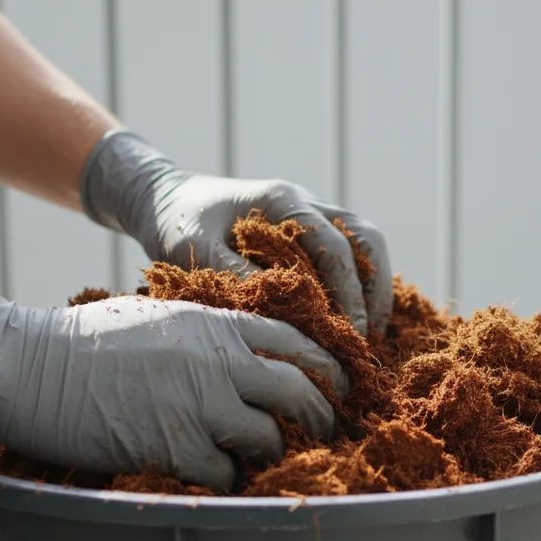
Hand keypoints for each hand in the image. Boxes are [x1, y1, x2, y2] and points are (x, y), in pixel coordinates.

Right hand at [0, 282, 347, 490]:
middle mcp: (217, 362)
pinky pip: (225, 474)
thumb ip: (206, 336)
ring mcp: (198, 405)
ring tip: (257, 459)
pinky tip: (210, 476)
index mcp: (215, 325)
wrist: (31, 365)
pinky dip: (225, 481)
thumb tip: (240, 358)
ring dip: (268, 453)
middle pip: (299, 390)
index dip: (326, 366)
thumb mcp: (159, 317)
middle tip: (323, 434)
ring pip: (268, 437)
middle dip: (319, 417)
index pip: (295, 340)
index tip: (338, 385)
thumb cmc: (85, 341)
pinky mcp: (174, 446)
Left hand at [80, 129, 391, 335]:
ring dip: (372, 286)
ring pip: (365, 242)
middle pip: (363, 239)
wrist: (167, 200)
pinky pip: (351, 252)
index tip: (346, 330)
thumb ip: (231, 273)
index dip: (345, 289)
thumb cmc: (177, 224)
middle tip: (362, 340)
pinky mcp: (308, 232)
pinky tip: (354, 320)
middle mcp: (305, 202)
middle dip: (368, 292)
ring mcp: (312, 213)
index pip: (332, 243)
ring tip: (369, 333)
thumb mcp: (193, 249)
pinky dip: (360, 284)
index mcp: (282, 200)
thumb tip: (278, 307)